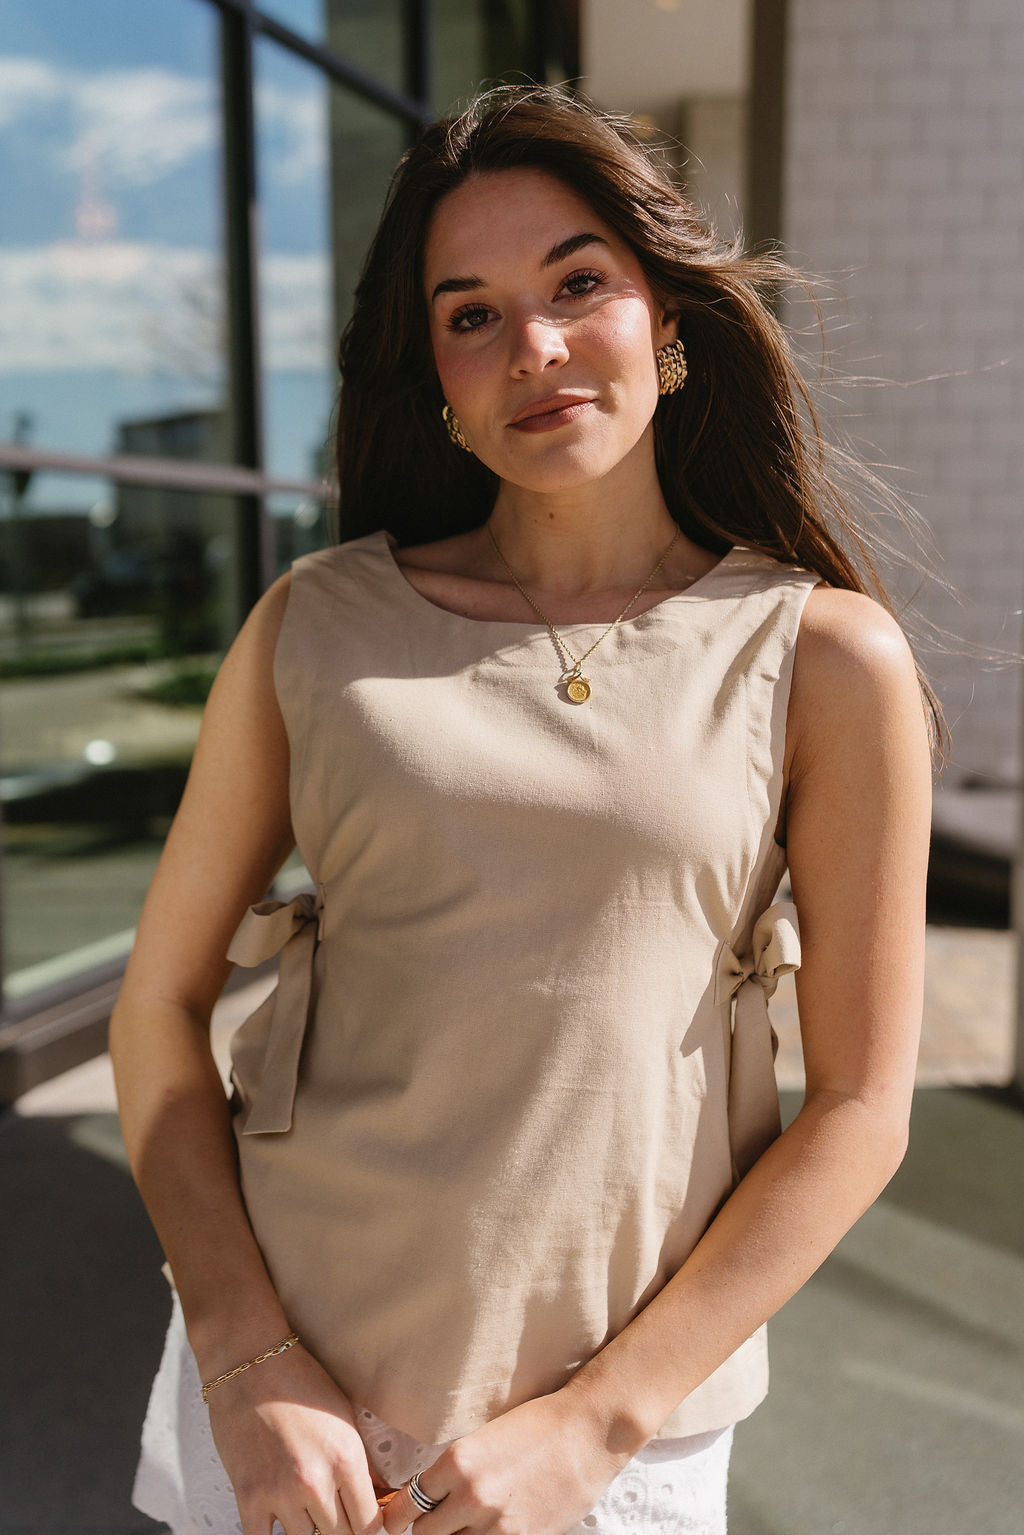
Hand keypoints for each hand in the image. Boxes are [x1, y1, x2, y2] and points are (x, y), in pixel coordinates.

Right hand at [207, 1341, 384, 1534]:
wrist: (250, 1362)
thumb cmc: (299, 1381)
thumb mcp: (345, 1417)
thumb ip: (361, 1463)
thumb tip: (378, 1496)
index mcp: (346, 1459)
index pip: (369, 1525)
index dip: (369, 1527)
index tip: (363, 1521)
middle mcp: (316, 1481)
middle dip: (342, 1528)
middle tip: (337, 1513)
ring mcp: (279, 1492)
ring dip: (309, 1530)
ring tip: (307, 1508)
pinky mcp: (248, 1496)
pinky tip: (279, 1520)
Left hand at [381, 1392, 631, 1534]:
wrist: (588, 1433)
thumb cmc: (537, 1427)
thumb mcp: (483, 1439)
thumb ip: (454, 1472)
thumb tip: (427, 1498)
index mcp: (457, 1462)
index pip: (407, 1506)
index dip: (398, 1518)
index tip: (397, 1521)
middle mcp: (471, 1496)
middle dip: (427, 1531)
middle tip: (436, 1522)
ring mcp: (498, 1525)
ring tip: (466, 1524)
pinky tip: (489, 1530)